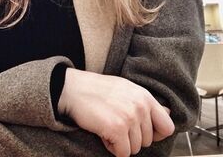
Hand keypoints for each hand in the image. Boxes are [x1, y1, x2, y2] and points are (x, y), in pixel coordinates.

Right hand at [58, 68, 174, 156]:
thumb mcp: (125, 89)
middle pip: (148, 141)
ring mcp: (129, 117)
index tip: (140, 131)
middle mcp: (140, 106)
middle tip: (115, 124)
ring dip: (120, 143)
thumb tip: (167, 113)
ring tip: (107, 125)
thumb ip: (145, 103)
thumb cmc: (96, 89)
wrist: (72, 89)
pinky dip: (112, 148)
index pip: (167, 126)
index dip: (155, 134)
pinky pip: (123, 153)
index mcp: (144, 96)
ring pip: (135, 149)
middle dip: (131, 138)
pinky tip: (102, 133)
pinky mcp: (117, 128)